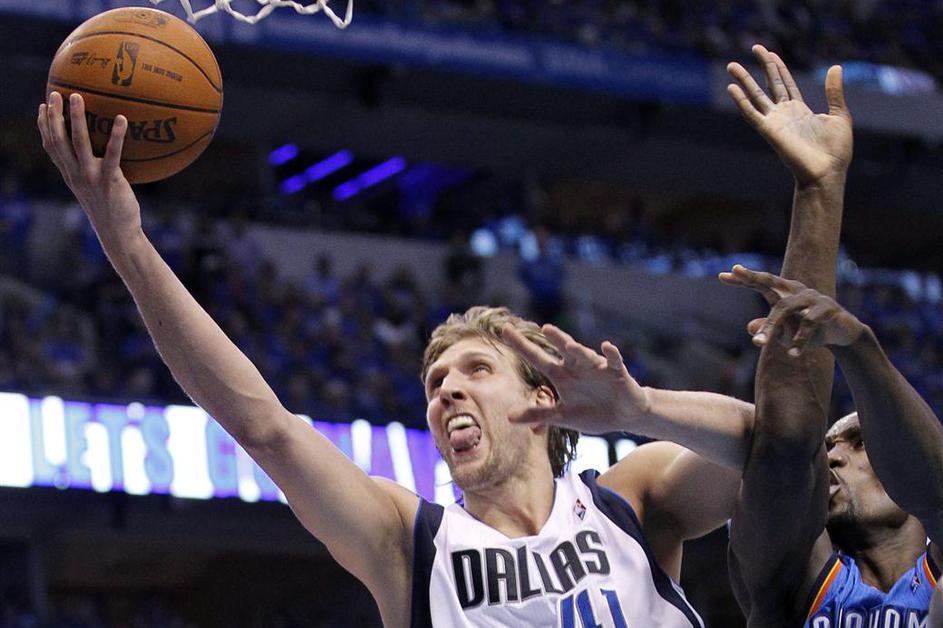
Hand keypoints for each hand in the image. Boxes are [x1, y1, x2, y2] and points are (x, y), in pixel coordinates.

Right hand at [38, 92, 141, 246]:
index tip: (43, 106)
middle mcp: (75, 174)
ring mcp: (90, 177)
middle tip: (55, 93)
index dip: (44, 126)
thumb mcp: (96, 190)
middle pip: (58, 140)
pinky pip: (113, 154)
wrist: (118, 234)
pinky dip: (116, 135)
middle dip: (54, 116)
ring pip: (79, 143)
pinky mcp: (109, 181)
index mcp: (69, 175)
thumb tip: (103, 154)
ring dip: (76, 118)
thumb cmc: (111, 210)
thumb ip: (93, 171)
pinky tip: (122, 119)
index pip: (51, 147)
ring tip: (78, 97)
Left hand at [502, 324, 649, 434]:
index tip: (504, 331)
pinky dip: (611, 354)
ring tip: (568, 345)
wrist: (624, 415)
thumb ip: (538, 414)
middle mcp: (577, 367)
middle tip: (544, 328)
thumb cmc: (592, 412)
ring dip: (579, 351)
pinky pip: (614, 361)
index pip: (538, 358)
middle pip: (563, 350)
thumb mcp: (562, 416)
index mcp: (562, 375)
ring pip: (586, 355)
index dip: (522, 346)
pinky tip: (607, 347)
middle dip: (555, 338)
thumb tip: (508, 418)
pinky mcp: (617, 373)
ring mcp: (597, 368)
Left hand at [719, 264, 865, 355]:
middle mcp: (797, 291)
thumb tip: (750, 328)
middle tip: (736, 271)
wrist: (844, 334)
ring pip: (785, 308)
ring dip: (772, 326)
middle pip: (770, 282)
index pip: (761, 283)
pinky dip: (799, 340)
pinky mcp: (827, 309)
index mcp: (785, 293)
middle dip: (752, 277)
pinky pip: (809, 323)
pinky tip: (792, 354)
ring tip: (760, 344)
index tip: (722, 275)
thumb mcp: (786, 333)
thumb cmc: (810, 331)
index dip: (743, 279)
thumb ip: (769, 329)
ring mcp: (812, 298)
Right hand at [726, 45, 852, 186]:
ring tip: (732, 65)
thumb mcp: (839, 115)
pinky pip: (752, 114)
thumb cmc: (836, 150)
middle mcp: (784, 114)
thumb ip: (834, 92)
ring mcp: (775, 122)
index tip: (769, 53)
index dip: (778, 68)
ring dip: (744, 80)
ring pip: (756, 96)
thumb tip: (835, 67)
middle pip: (769, 84)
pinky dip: (741, 102)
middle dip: (762, 66)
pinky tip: (731, 89)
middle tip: (754, 47)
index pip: (785, 83)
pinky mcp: (769, 131)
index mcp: (800, 110)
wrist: (827, 172)